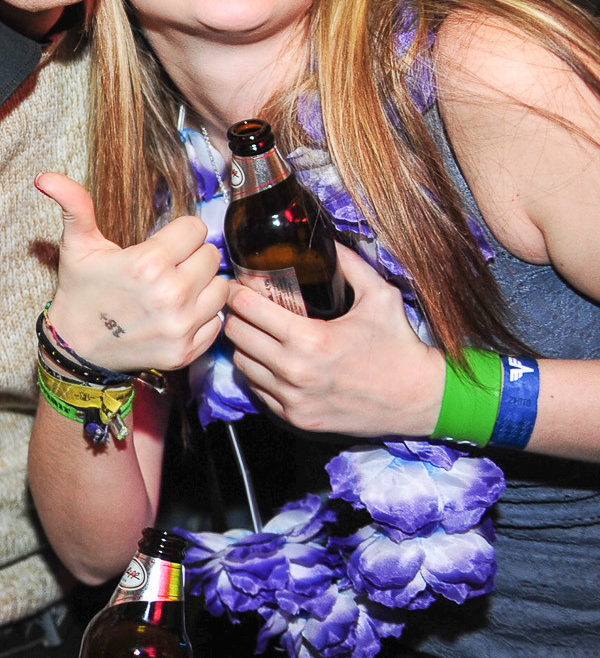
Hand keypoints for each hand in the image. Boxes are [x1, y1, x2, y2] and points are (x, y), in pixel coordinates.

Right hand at [36, 173, 227, 374]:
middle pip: (212, 256)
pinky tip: (177, 314)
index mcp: (147, 263)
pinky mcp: (186, 350)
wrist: (75, 346)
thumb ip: (74, 205)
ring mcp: (180, 326)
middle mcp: (170, 295)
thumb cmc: (80, 290)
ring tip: (176, 288)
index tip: (163, 244)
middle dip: (192, 257)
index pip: (196, 228)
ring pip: (221, 288)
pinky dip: (202, 316)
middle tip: (168, 267)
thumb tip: (46, 176)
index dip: (179, 232)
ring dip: (202, 286)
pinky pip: (216, 321)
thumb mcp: (77, 245)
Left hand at [224, 243, 444, 437]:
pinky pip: (257, 390)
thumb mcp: (381, 297)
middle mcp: (295, 371)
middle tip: (244, 305)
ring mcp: (293, 399)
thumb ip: (349, 265)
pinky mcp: (296, 418)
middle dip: (236, 315)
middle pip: (236, 334)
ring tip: (257, 331)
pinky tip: (270, 359)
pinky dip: (258, 372)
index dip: (237, 291)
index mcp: (310, 339)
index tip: (238, 284)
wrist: (421, 400)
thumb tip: (326, 240)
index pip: (247, 308)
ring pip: (241, 363)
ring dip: (244, 345)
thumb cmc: (400, 348)